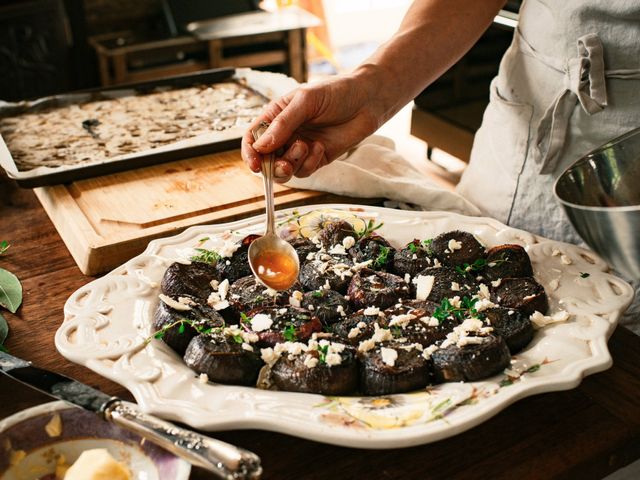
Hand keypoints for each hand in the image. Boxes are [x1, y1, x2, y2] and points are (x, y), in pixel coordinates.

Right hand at [241, 73, 379, 182]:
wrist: (368, 100)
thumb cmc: (336, 92)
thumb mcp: (306, 101)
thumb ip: (283, 124)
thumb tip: (261, 146)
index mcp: (276, 116)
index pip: (253, 138)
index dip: (250, 153)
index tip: (255, 164)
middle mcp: (285, 134)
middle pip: (266, 159)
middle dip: (272, 166)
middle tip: (284, 165)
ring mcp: (300, 148)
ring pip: (284, 169)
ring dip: (293, 163)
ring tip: (306, 147)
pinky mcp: (316, 159)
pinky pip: (304, 171)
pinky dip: (310, 163)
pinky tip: (321, 147)